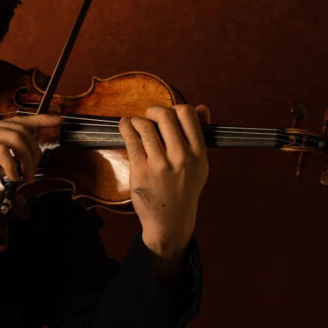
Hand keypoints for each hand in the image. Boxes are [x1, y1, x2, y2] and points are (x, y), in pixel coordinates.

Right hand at [0, 114, 61, 201]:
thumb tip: (14, 167)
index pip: (18, 119)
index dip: (41, 119)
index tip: (58, 121)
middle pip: (22, 131)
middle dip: (35, 152)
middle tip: (33, 174)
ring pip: (15, 139)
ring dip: (26, 160)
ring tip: (24, 178)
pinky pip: (0, 151)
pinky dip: (11, 165)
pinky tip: (10, 176)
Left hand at [119, 104, 209, 262]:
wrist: (170, 220)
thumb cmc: (184, 189)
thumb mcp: (200, 164)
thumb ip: (200, 135)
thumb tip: (202, 107)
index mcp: (198, 153)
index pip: (188, 114)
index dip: (175, 108)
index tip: (168, 114)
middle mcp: (181, 157)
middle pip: (165, 115)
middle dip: (154, 110)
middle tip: (149, 116)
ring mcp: (160, 164)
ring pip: (146, 126)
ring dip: (138, 120)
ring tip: (136, 123)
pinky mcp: (141, 170)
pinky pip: (131, 140)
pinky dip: (126, 127)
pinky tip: (125, 126)